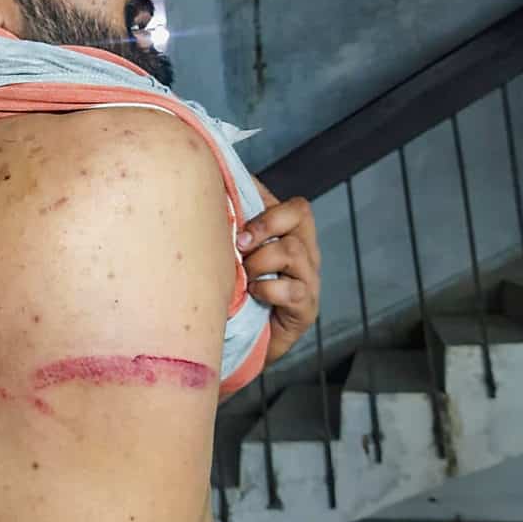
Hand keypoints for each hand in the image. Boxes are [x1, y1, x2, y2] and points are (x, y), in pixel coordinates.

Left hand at [238, 180, 320, 364]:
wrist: (233, 340)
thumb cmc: (229, 288)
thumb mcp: (227, 251)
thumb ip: (229, 220)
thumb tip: (213, 181)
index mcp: (290, 236)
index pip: (296, 206)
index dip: (268, 211)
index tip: (239, 229)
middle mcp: (305, 254)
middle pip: (300, 216)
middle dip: (263, 228)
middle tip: (239, 248)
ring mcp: (309, 281)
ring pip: (294, 250)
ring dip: (260, 261)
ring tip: (244, 277)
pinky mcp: (306, 309)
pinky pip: (292, 289)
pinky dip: (267, 289)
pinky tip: (253, 295)